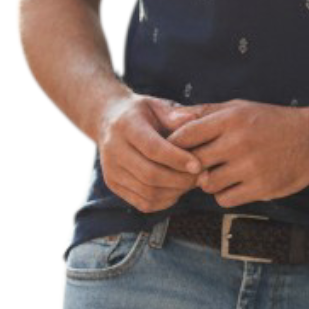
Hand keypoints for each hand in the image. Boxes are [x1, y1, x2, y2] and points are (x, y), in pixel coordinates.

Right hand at [96, 92, 214, 213]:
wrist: (108, 121)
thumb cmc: (140, 113)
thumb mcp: (156, 105)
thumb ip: (174, 114)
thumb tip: (193, 120)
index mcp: (126, 126)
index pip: (152, 148)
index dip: (177, 159)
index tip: (198, 165)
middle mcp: (114, 150)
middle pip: (150, 175)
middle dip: (180, 179)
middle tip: (201, 176)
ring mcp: (111, 170)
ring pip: (148, 193)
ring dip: (175, 192)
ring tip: (191, 183)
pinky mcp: (113, 185)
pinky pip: (143, 203)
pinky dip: (164, 201)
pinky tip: (176, 190)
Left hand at [165, 101, 308, 208]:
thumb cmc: (269, 122)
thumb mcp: (239, 108)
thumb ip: (204, 113)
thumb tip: (170, 119)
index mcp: (231, 118)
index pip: (186, 135)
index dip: (173, 145)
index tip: (173, 150)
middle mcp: (239, 142)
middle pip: (193, 162)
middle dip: (191, 166)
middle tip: (196, 166)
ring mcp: (250, 166)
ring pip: (207, 184)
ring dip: (209, 182)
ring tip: (219, 174)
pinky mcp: (261, 187)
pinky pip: (225, 199)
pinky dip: (224, 195)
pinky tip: (233, 185)